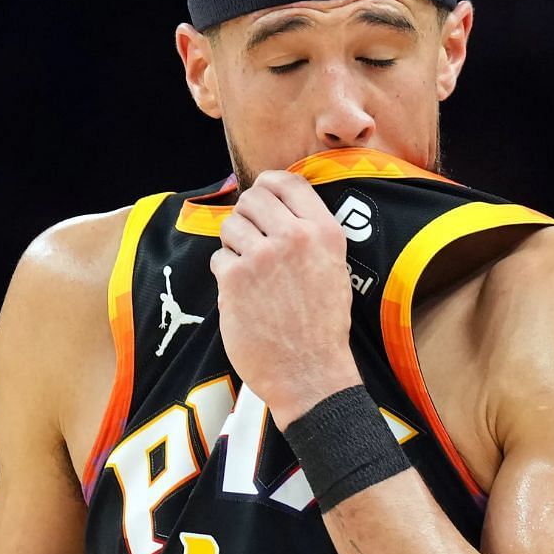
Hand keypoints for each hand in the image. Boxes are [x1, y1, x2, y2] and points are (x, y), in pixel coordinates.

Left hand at [211, 170, 362, 425]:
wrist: (310, 371)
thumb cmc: (323, 326)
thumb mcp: (335, 269)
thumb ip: (311, 235)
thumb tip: (277, 209)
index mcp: (325, 232)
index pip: (288, 181)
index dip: (269, 186)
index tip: (264, 198)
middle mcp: (295, 237)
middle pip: (253, 197)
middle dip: (247, 216)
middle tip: (252, 240)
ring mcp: (263, 256)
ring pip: (230, 225)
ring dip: (234, 246)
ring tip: (250, 272)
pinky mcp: (235, 278)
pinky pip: (218, 258)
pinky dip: (226, 275)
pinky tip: (244, 295)